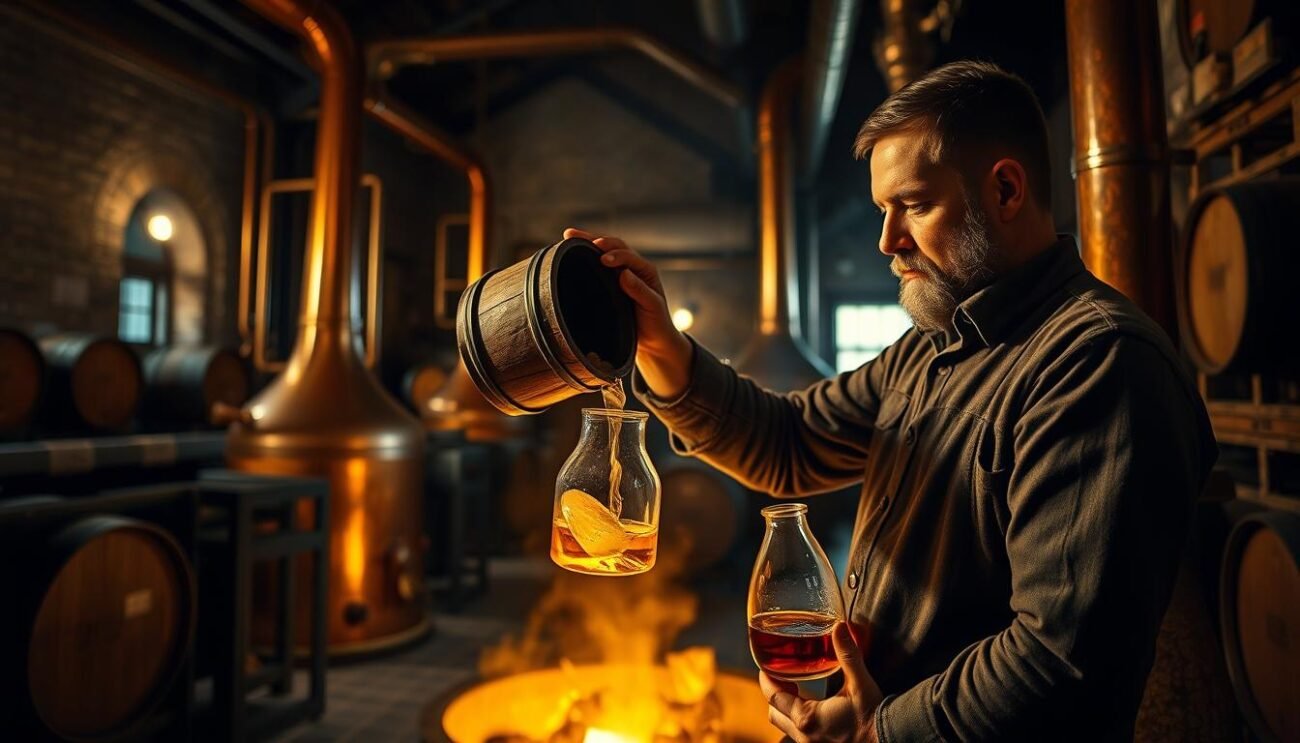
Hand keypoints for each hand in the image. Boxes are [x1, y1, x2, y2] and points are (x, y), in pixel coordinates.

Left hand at [563, 227, 692, 398]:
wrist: (652, 343)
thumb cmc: (625, 320)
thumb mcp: (604, 301)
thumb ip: (592, 286)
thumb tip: (562, 275)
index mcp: (619, 268)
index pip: (603, 247)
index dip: (587, 238)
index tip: (567, 234)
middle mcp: (635, 270)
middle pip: (620, 247)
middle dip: (604, 242)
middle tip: (590, 243)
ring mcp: (647, 284)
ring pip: (634, 262)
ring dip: (620, 257)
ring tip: (603, 258)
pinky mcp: (654, 301)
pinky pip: (645, 290)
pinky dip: (635, 283)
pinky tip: (624, 276)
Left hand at [759, 622, 883, 742]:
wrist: (892, 740)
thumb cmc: (874, 717)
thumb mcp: (860, 683)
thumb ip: (847, 654)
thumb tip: (839, 627)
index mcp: (807, 718)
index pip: (774, 697)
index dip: (766, 681)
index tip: (765, 668)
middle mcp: (804, 736)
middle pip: (775, 714)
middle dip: (774, 696)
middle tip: (781, 678)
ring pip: (786, 728)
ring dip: (787, 711)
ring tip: (798, 694)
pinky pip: (800, 737)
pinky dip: (800, 723)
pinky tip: (815, 713)